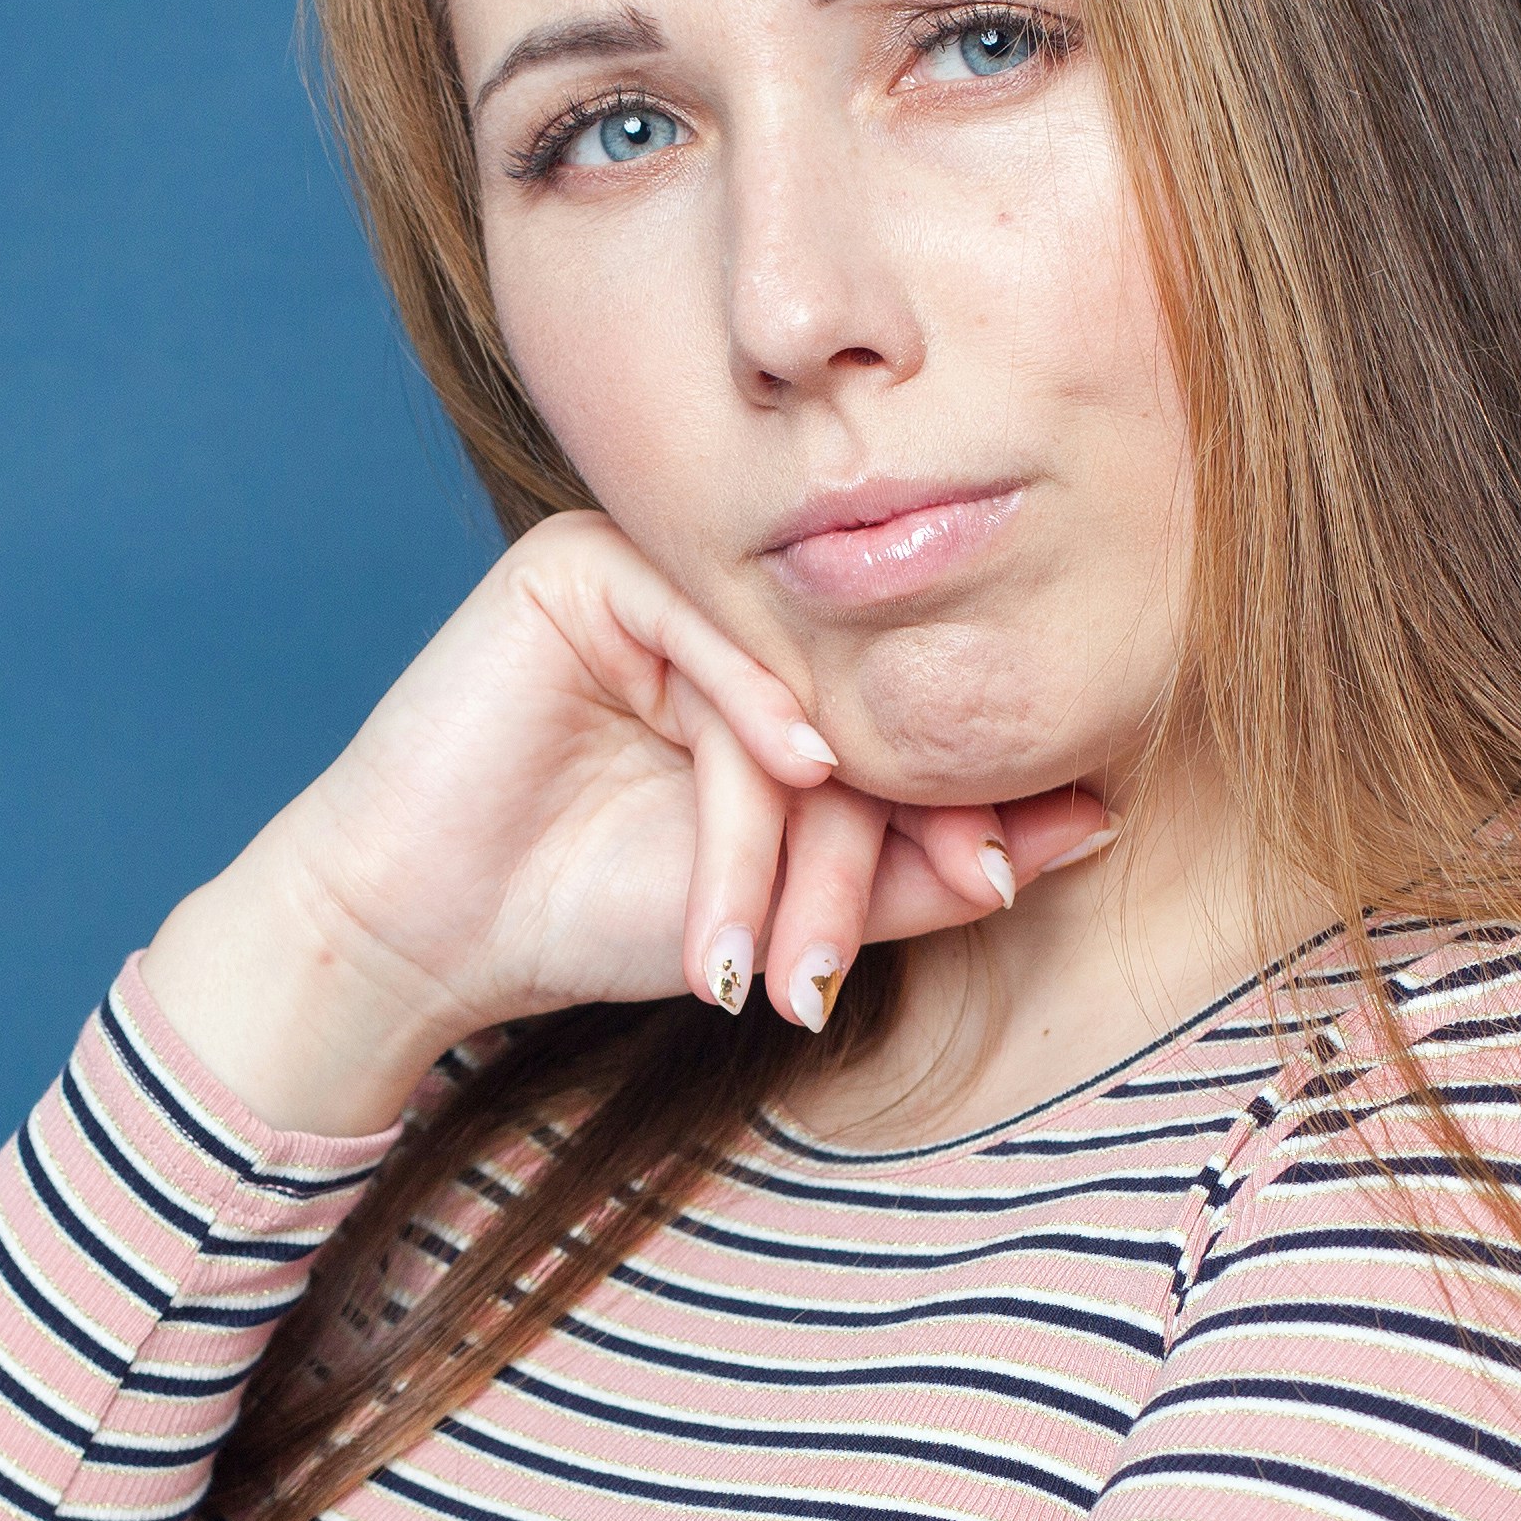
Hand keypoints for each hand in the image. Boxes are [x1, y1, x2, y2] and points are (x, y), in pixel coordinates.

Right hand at [140, 515, 1115, 1133]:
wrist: (424, 935)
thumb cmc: (590, 916)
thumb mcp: (788, 907)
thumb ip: (923, 868)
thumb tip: (1096, 822)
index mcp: (778, 670)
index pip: (892, 723)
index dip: (956, 806)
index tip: (1004, 879)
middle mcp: (727, 612)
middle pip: (849, 705)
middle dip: (869, 847)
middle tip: (858, 954)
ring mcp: (654, 577)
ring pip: (784, 684)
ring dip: (786, 835)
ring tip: (763, 956)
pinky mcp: (582, 564)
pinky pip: (706, 623)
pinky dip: (753, 708)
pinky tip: (784, 778)